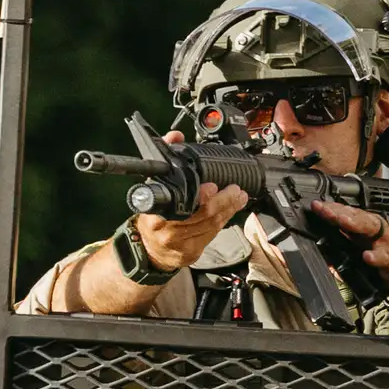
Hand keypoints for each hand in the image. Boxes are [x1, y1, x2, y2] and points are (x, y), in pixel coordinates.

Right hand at [128, 132, 246, 270]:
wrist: (149, 249)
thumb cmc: (152, 215)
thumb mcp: (153, 187)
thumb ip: (166, 160)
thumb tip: (175, 136)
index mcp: (155, 214)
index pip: (179, 205)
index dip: (199, 197)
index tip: (212, 186)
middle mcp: (168, 231)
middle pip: (203, 214)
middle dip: (224, 200)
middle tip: (235, 189)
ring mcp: (182, 244)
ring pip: (212, 225)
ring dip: (229, 208)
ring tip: (239, 196)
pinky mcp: (193, 252)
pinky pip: (213, 234)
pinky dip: (225, 219)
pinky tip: (232, 209)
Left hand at [304, 199, 388, 303]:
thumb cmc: (382, 259)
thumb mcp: (358, 251)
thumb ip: (338, 248)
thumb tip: (318, 246)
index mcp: (364, 226)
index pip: (346, 213)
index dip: (331, 209)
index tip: (316, 206)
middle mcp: (374, 229)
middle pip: (356, 216)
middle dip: (340, 212)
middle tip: (325, 210)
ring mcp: (384, 242)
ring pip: (370, 228)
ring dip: (356, 224)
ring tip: (343, 221)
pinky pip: (384, 256)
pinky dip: (375, 256)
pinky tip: (367, 256)